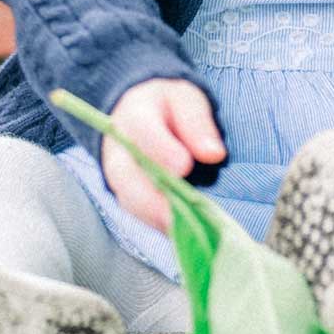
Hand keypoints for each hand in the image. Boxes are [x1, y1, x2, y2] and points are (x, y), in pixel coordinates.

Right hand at [100, 78, 226, 233]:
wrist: (139, 114)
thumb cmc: (168, 107)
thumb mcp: (185, 99)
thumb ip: (197, 122)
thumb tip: (214, 154)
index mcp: (135, 115)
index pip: (143, 132)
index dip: (162, 150)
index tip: (184, 166)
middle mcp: (119, 150)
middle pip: (127, 177)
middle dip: (154, 199)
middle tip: (182, 215)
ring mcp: (119, 177)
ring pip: (131, 202)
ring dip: (159, 219)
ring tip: (188, 232)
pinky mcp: (128, 198)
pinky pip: (140, 215)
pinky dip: (162, 226)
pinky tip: (186, 235)